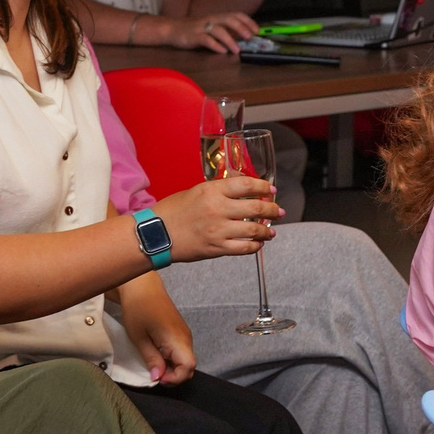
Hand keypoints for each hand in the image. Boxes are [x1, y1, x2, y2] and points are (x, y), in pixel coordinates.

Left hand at [119, 276, 195, 383]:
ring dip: (171, 367)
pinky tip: (156, 353)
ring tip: (152, 363)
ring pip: (184, 359)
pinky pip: (180, 351)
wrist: (141, 285)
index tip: (157, 378)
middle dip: (173, 376)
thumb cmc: (138, 307)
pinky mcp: (179, 331)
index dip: (174, 378)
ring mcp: (184, 334)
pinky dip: (171, 358)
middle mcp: (185, 337)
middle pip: (188, 366)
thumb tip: (158, 378)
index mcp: (177, 339)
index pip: (188, 368)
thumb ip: (151, 360)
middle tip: (153, 373)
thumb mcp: (139, 338)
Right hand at [153, 175, 280, 261]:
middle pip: (257, 208)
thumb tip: (239, 194)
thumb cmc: (171, 212)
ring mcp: (219, 230)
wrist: (155, 234)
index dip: (264, 187)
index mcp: (212, 190)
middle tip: (278, 211)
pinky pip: (244, 248)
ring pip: (254, 230)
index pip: (247, 185)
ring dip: (267, 230)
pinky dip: (255, 246)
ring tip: (271, 231)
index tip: (271, 190)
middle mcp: (218, 209)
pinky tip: (258, 244)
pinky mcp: (217, 248)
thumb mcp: (195, 191)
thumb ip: (217, 192)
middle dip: (273, 210)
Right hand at [171, 13, 257, 53]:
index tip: (257, 30)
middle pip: (228, 19)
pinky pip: (205, 40)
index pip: (235, 15)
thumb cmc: (194, 30)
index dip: (247, 21)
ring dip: (229, 40)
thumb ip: (225, 30)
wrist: (172, 29)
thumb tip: (243, 37)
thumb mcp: (211, 27)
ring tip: (237, 50)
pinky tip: (222, 51)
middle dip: (241, 27)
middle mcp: (210, 20)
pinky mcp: (193, 36)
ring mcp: (201, 28)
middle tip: (250, 37)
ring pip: (218, 30)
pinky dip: (215, 45)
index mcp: (217, 17)